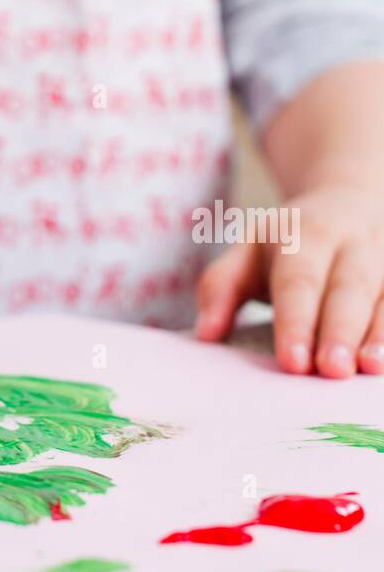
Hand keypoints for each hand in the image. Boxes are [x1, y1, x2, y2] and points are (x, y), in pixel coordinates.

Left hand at [194, 185, 383, 376]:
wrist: (348, 199)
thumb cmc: (291, 242)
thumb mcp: (250, 250)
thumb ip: (222, 286)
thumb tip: (205, 333)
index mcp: (305, 233)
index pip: (299, 280)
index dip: (296, 321)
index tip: (292, 362)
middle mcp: (351, 243)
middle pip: (348, 287)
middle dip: (339, 330)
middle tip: (330, 371)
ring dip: (379, 334)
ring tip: (369, 369)